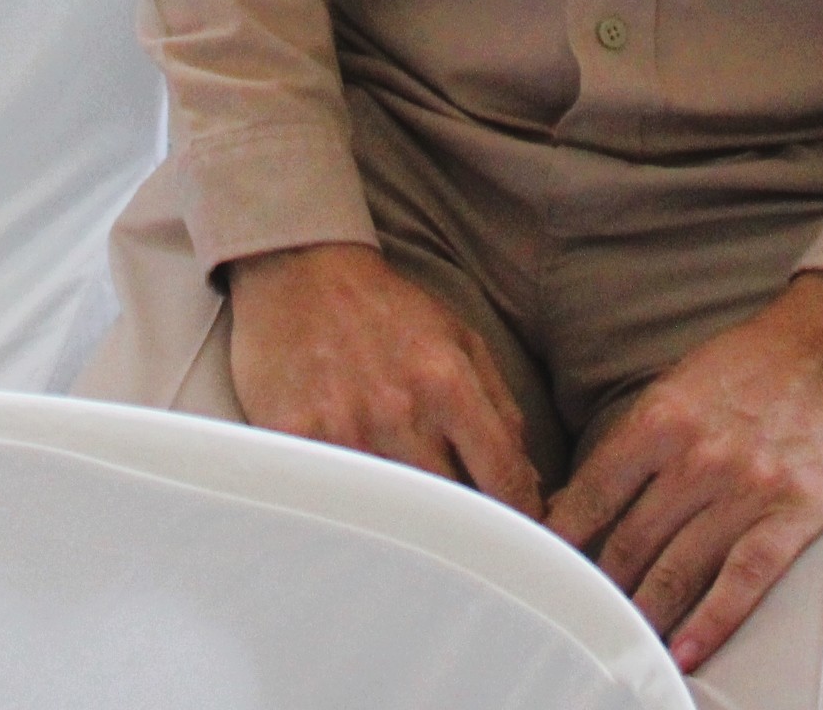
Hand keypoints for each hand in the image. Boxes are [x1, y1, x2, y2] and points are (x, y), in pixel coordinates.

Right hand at [225, 242, 542, 516]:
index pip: (503, 478)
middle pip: (451, 509)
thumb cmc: (386, 310)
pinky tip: (359, 524)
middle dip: (469, 535)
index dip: (523, 519)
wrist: (301, 270)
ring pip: (393, 516)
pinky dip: (350, 520)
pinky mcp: (294, 438)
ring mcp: (344, 428)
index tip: (524, 540)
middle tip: (474, 553)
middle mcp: (399, 410)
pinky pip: (333, 502)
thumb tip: (528, 482)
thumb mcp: (460, 339)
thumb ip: (500, 407)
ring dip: (409, 534)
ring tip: (418, 546)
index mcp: (447, 383)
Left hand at [545, 273, 822, 672]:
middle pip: (629, 542)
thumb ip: (641, 435)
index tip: (544, 568)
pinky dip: (711, 622)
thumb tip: (592, 491)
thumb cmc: (758, 357)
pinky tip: (686, 650)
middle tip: (581, 613)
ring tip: (625, 643)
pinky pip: (743, 579)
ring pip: (677, 570)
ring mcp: (745, 489)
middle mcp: (695, 458)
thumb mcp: (682, 379)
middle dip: (599, 586)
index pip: (591, 496)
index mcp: (660, 419)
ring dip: (645, 614)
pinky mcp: (793, 513)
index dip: (562, 540)